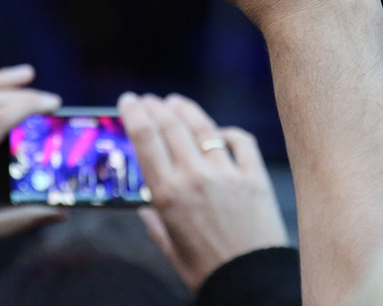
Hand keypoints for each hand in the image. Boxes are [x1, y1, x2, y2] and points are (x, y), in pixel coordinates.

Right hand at [119, 92, 288, 291]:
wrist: (249, 284)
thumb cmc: (205, 271)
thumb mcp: (170, 249)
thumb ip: (154, 224)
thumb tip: (144, 209)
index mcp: (167, 194)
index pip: (145, 139)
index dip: (134, 113)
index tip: (128, 101)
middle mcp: (194, 177)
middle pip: (170, 125)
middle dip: (155, 106)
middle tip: (148, 99)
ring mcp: (227, 174)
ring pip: (203, 127)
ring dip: (186, 110)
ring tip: (175, 102)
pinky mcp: (254, 177)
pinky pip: (240, 141)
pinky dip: (228, 132)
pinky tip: (220, 132)